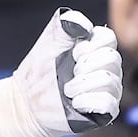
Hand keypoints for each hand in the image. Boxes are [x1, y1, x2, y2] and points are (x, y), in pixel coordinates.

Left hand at [12, 8, 122, 136]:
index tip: (72, 52)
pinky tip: (74, 102)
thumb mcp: (50, 41)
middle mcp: (107, 69)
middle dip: (84, 64)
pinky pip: (108, 103)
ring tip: (66, 89)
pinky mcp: (104, 111)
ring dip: (81, 84)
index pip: (108, 38)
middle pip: (112, 58)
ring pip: (109, 80)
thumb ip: (65, 25)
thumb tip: (84, 26)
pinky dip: (87, 101)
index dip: (90, 44)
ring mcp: (108, 90)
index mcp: (96, 50)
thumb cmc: (39, 69)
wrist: (26, 99)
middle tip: (69, 72)